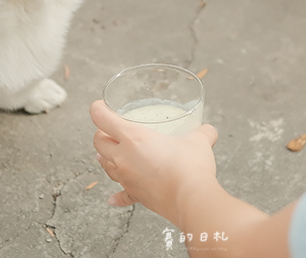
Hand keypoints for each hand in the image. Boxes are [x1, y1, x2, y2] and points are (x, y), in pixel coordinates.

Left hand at [90, 100, 218, 224]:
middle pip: (98, 143)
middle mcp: (124, 158)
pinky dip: (117, 195)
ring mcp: (127, 179)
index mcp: (134, 138)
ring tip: (108, 154)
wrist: (192, 200)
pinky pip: (122, 195)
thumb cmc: (190, 168)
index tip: (100, 106)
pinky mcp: (136, 195)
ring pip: (106, 166)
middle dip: (101, 134)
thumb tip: (208, 131)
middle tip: (110, 130)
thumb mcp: (199, 141)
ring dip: (105, 158)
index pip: (102, 118)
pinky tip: (113, 198)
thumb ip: (202, 132)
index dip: (98, 109)